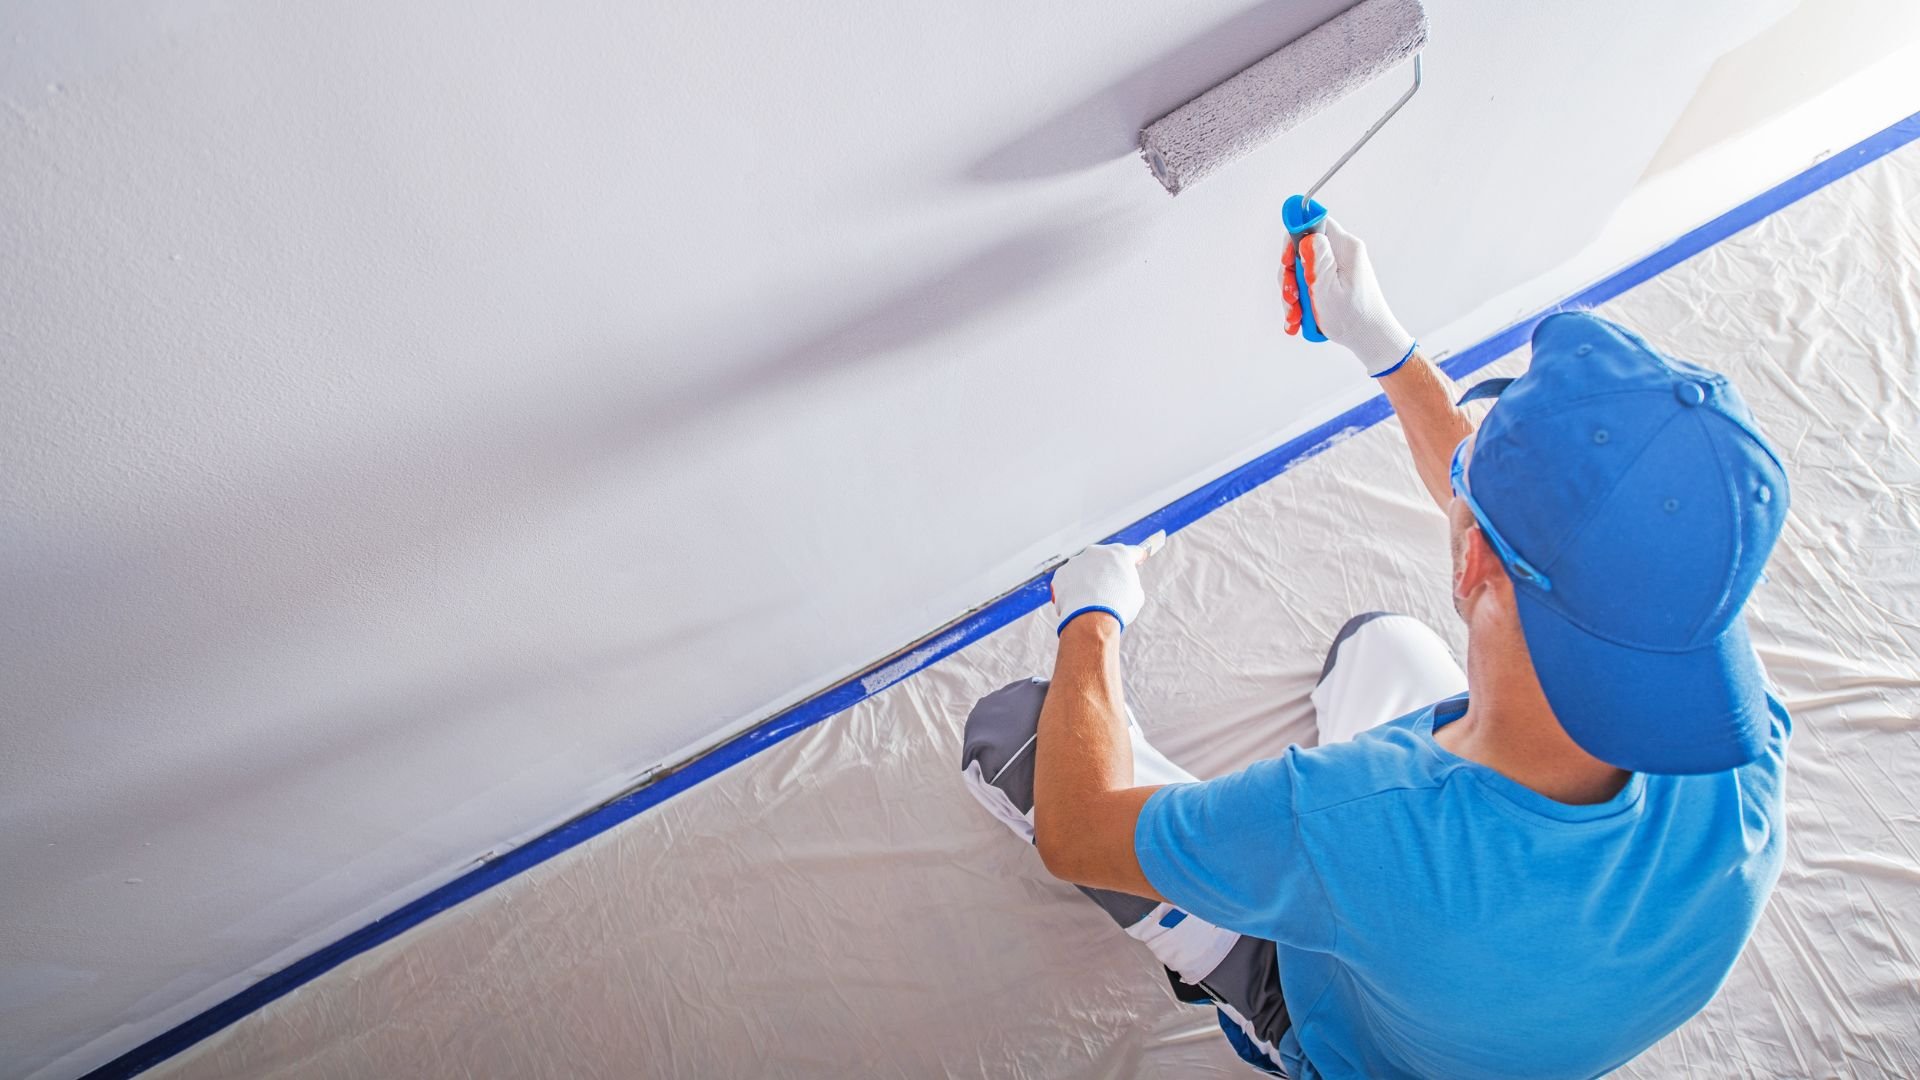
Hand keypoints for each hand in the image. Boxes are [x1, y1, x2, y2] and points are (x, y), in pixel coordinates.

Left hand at [1049, 532, 1164, 634]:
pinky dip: (1073, 589)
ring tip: (1091, 601)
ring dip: (1088, 580)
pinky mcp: (1061, 574)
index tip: (1137, 560)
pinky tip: (1078, 603)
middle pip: (1104, 559)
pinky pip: (1069, 580)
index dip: (1137, 558)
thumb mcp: (1136, 595)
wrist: (1092, 618)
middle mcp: (1096, 552)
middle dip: (1107, 571)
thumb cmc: (1118, 607)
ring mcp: (1076, 562)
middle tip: (1110, 588)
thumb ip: (1129, 584)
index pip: (1133, 552)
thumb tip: (1123, 585)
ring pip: (1084, 569)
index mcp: (1119, 553)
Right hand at [1281, 218, 1416, 375]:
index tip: (1286, 261)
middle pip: (1301, 252)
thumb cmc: (1354, 317)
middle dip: (1289, 276)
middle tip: (1291, 297)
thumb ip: (1315, 258)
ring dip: (1292, 295)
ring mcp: (1336, 270)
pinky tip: (1298, 320)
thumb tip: (1305, 233)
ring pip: (1301, 272)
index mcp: (1345, 248)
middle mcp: (1341, 254)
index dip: (1293, 239)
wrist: (1370, 340)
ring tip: (1295, 315)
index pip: (1313, 224)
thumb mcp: (1328, 287)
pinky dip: (1300, 303)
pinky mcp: (1332, 284)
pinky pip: (1308, 286)